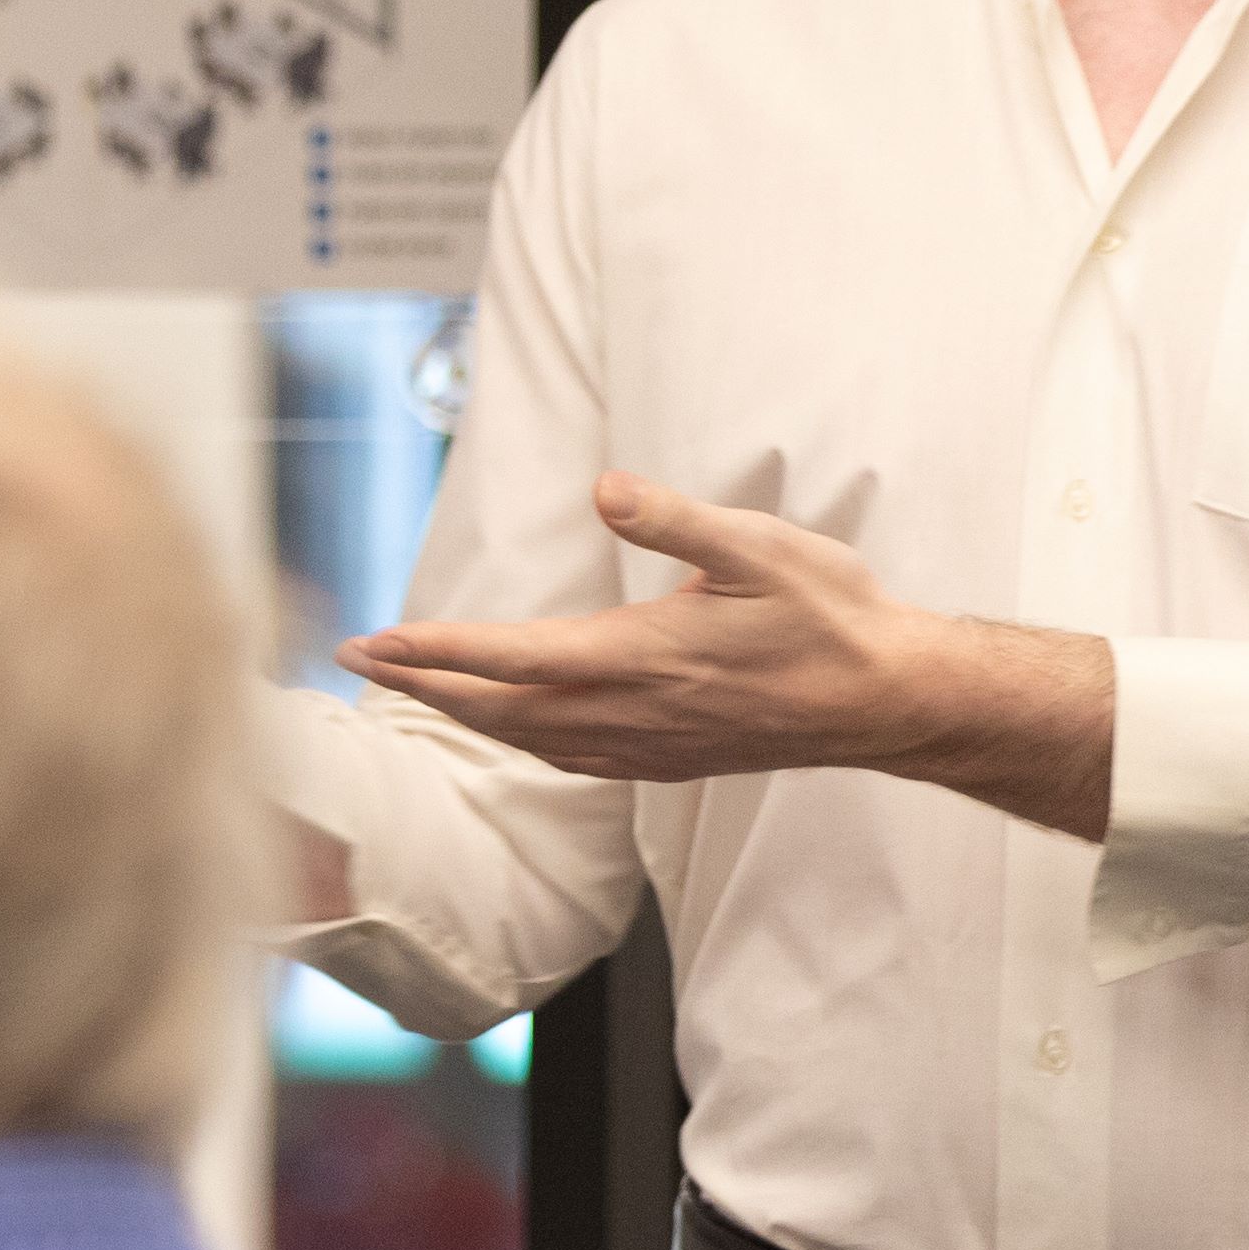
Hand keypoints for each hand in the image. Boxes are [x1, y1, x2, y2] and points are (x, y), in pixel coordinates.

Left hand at [352, 475, 1117, 834]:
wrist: (887, 700)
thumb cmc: (830, 616)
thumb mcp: (761, 548)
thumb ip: (678, 520)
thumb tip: (606, 489)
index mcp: (642, 657)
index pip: (511, 659)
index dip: (434, 655)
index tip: (373, 645)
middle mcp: (634, 712)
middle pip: (501, 709)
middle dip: (424, 687)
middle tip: (361, 663)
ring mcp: (652, 745)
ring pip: (531, 740)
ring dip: (466, 716)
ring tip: (417, 692)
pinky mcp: (672, 760)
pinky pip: (573, 759)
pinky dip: (523, 743)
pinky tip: (516, 730)